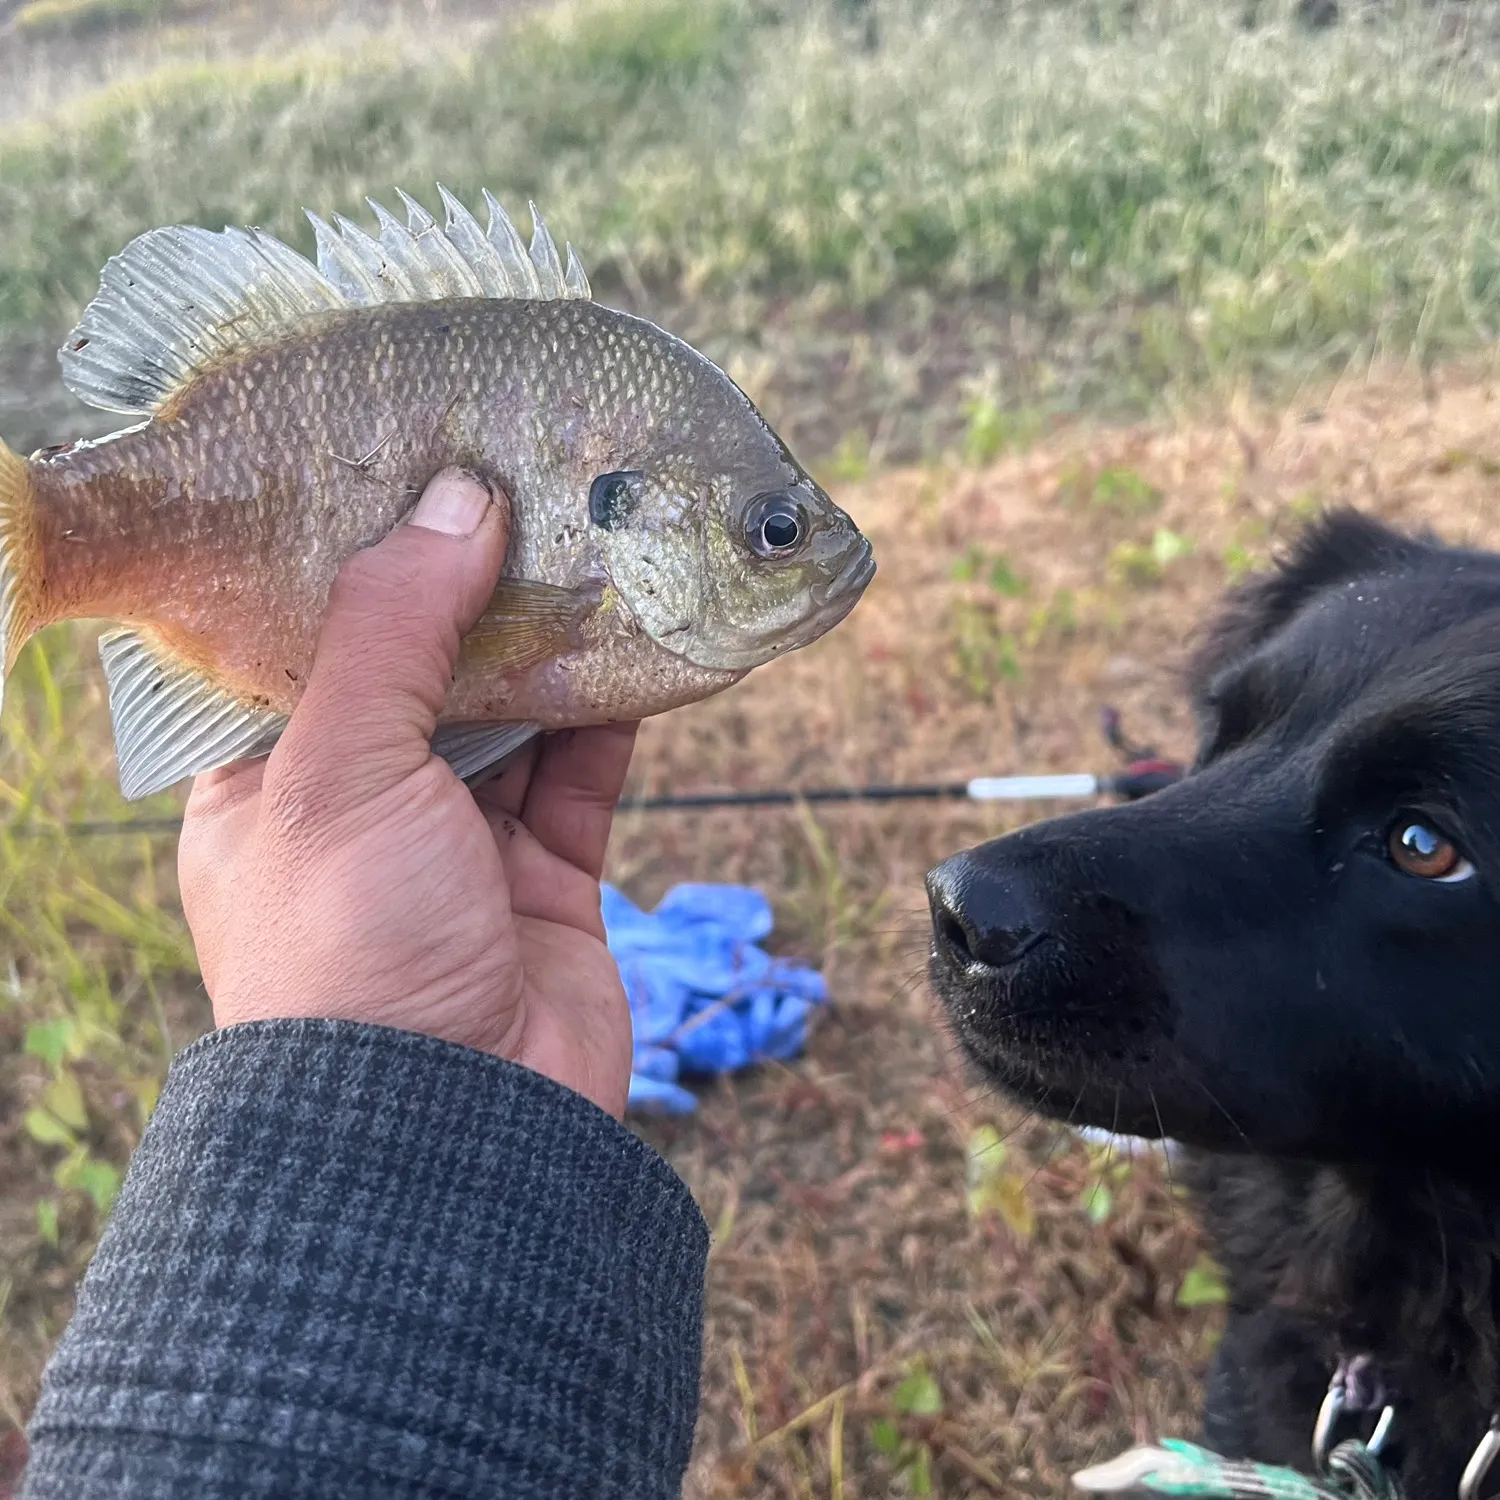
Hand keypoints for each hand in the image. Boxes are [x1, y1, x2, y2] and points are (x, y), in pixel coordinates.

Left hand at [178, 468, 638, 1118]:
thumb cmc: (351, 948)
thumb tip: (457, 501)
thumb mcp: (339, 769)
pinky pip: (582, 778)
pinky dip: (612, 717)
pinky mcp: (545, 882)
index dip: (352, 563)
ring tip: (592, 544)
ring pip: (512, 719)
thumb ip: (392, 631)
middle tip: (519, 486)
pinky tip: (639, 644)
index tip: (404, 472)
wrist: (458, 1134)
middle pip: (420, 673)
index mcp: (267, 786)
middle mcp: (360, 811)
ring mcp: (457, 848)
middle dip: (469, 593)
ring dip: (551, 646)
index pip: (302, 647)